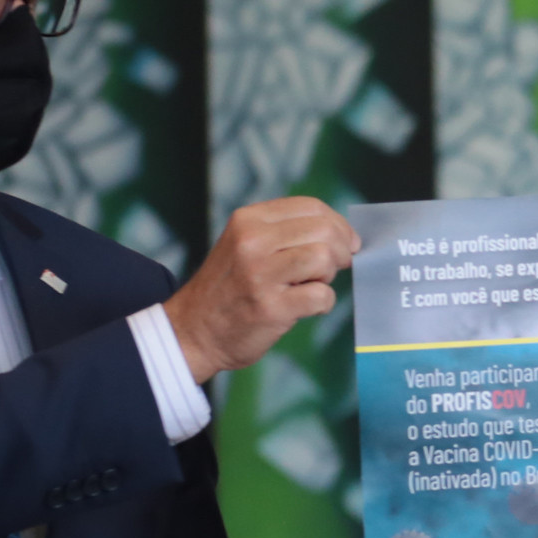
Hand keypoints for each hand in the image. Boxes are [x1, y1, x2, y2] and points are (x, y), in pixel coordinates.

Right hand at [162, 197, 358, 383]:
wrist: (192, 331)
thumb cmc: (228, 289)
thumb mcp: (244, 245)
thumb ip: (283, 233)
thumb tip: (342, 234)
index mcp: (248, 220)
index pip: (311, 206)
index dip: (338, 224)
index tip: (345, 242)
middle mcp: (252, 242)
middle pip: (324, 231)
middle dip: (341, 250)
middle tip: (333, 268)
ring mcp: (260, 275)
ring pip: (324, 258)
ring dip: (329, 276)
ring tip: (313, 285)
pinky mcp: (271, 308)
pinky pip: (322, 296)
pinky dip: (323, 304)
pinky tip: (307, 308)